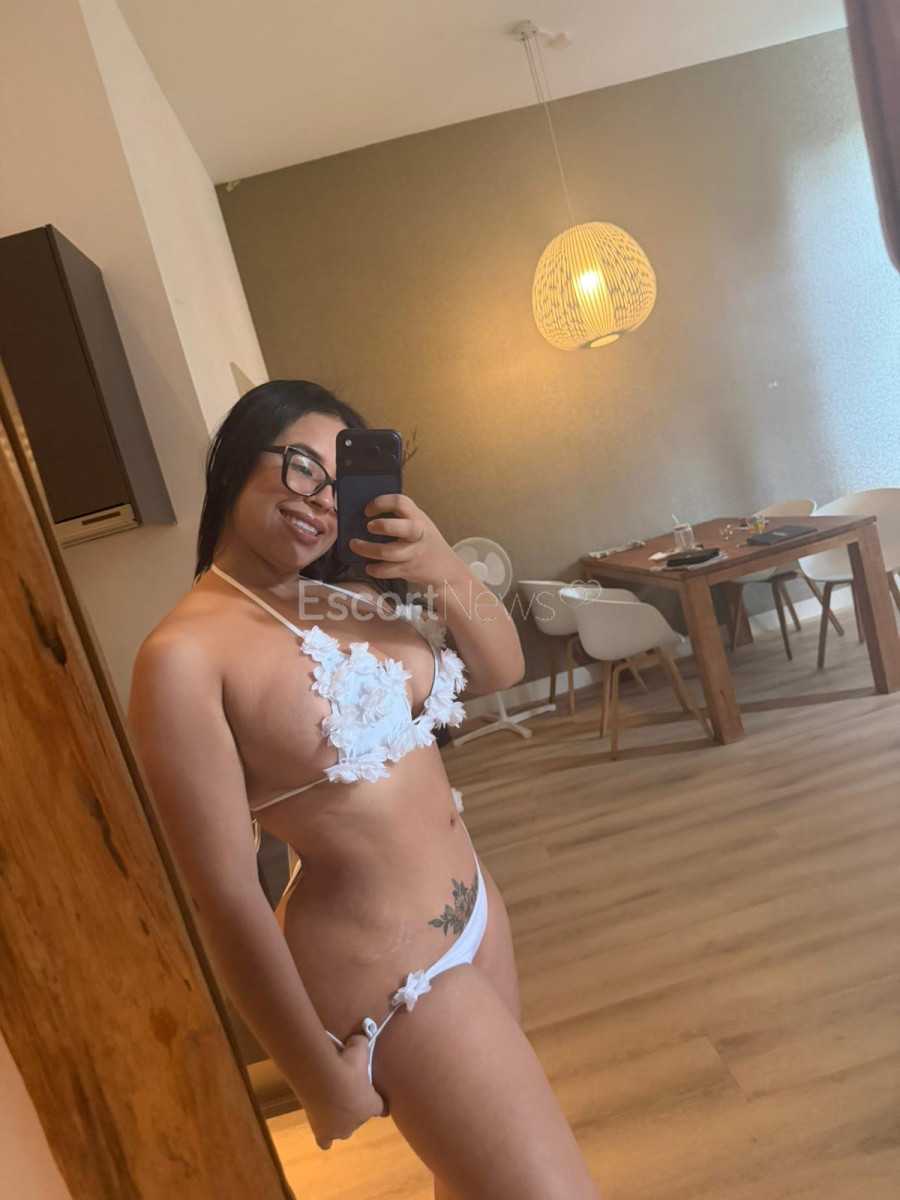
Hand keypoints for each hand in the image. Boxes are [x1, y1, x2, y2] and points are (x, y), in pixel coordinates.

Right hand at [302, 1033, 387, 1149]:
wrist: (325, 1080)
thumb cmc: (347, 1065)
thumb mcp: (358, 1047)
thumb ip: (361, 1043)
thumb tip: (361, 1037)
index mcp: (370, 1105)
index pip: (381, 1108)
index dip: (377, 1101)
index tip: (373, 1094)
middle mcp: (358, 1121)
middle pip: (359, 1118)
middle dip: (354, 1107)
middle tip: (345, 1091)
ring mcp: (340, 1129)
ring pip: (343, 1129)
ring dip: (339, 1119)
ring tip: (330, 1103)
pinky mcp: (323, 1134)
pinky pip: (325, 1141)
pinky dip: (324, 1136)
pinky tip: (322, 1129)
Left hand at [350, 493, 456, 587]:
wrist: (445, 568)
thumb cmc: (426, 541)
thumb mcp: (420, 523)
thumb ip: (402, 517)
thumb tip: (368, 514)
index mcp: (418, 518)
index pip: (400, 502)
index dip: (381, 503)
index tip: (368, 510)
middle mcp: (417, 535)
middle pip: (400, 528)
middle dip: (381, 526)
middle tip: (368, 527)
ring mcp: (413, 553)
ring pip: (387, 552)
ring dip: (367, 549)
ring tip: (355, 545)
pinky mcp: (407, 570)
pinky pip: (386, 571)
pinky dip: (374, 569)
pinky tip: (369, 566)